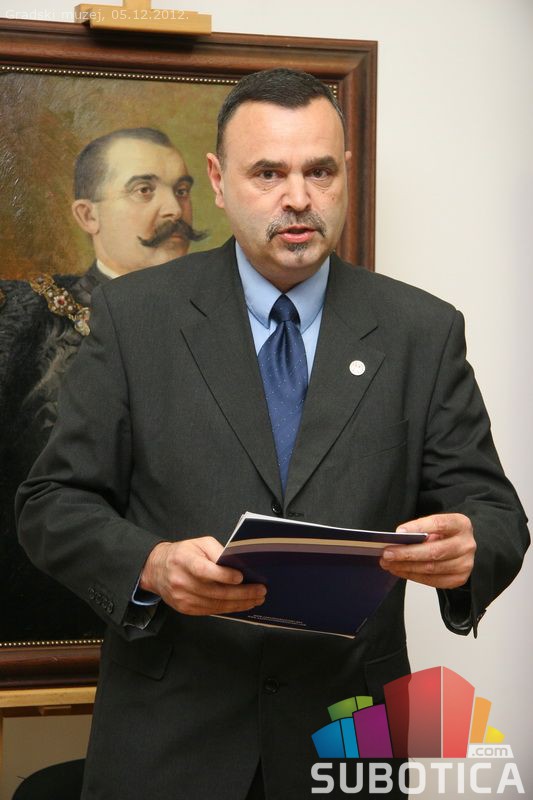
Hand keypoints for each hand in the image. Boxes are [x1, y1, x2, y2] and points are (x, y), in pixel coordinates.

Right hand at [140, 537, 266, 615]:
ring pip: (215, 604)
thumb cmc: (183, 553)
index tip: (240, 577)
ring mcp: (182, 598)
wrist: (157, 569)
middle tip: (260, 591)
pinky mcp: (185, 609)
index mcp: (184, 560)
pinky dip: (228, 609)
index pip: (203, 570)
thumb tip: (237, 564)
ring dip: (239, 604)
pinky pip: (210, 611)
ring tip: (256, 599)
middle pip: (214, 591)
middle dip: (241, 593)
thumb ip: (217, 551)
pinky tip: (241, 605)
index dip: (222, 575)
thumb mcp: (199, 543)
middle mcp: (181, 581)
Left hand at [379, 513, 475, 588]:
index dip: (418, 528)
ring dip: (406, 567)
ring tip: (389, 564)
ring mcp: (465, 564)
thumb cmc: (445, 534)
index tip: (398, 532)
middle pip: (434, 551)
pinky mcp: (459, 578)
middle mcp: (466, 544)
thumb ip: (421, 529)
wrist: (461, 546)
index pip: (439, 524)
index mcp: (461, 524)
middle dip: (407, 553)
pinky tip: (400, 570)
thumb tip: (398, 538)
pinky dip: (413, 576)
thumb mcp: (436, 525)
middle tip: (387, 553)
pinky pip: (433, 581)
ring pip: (431, 568)